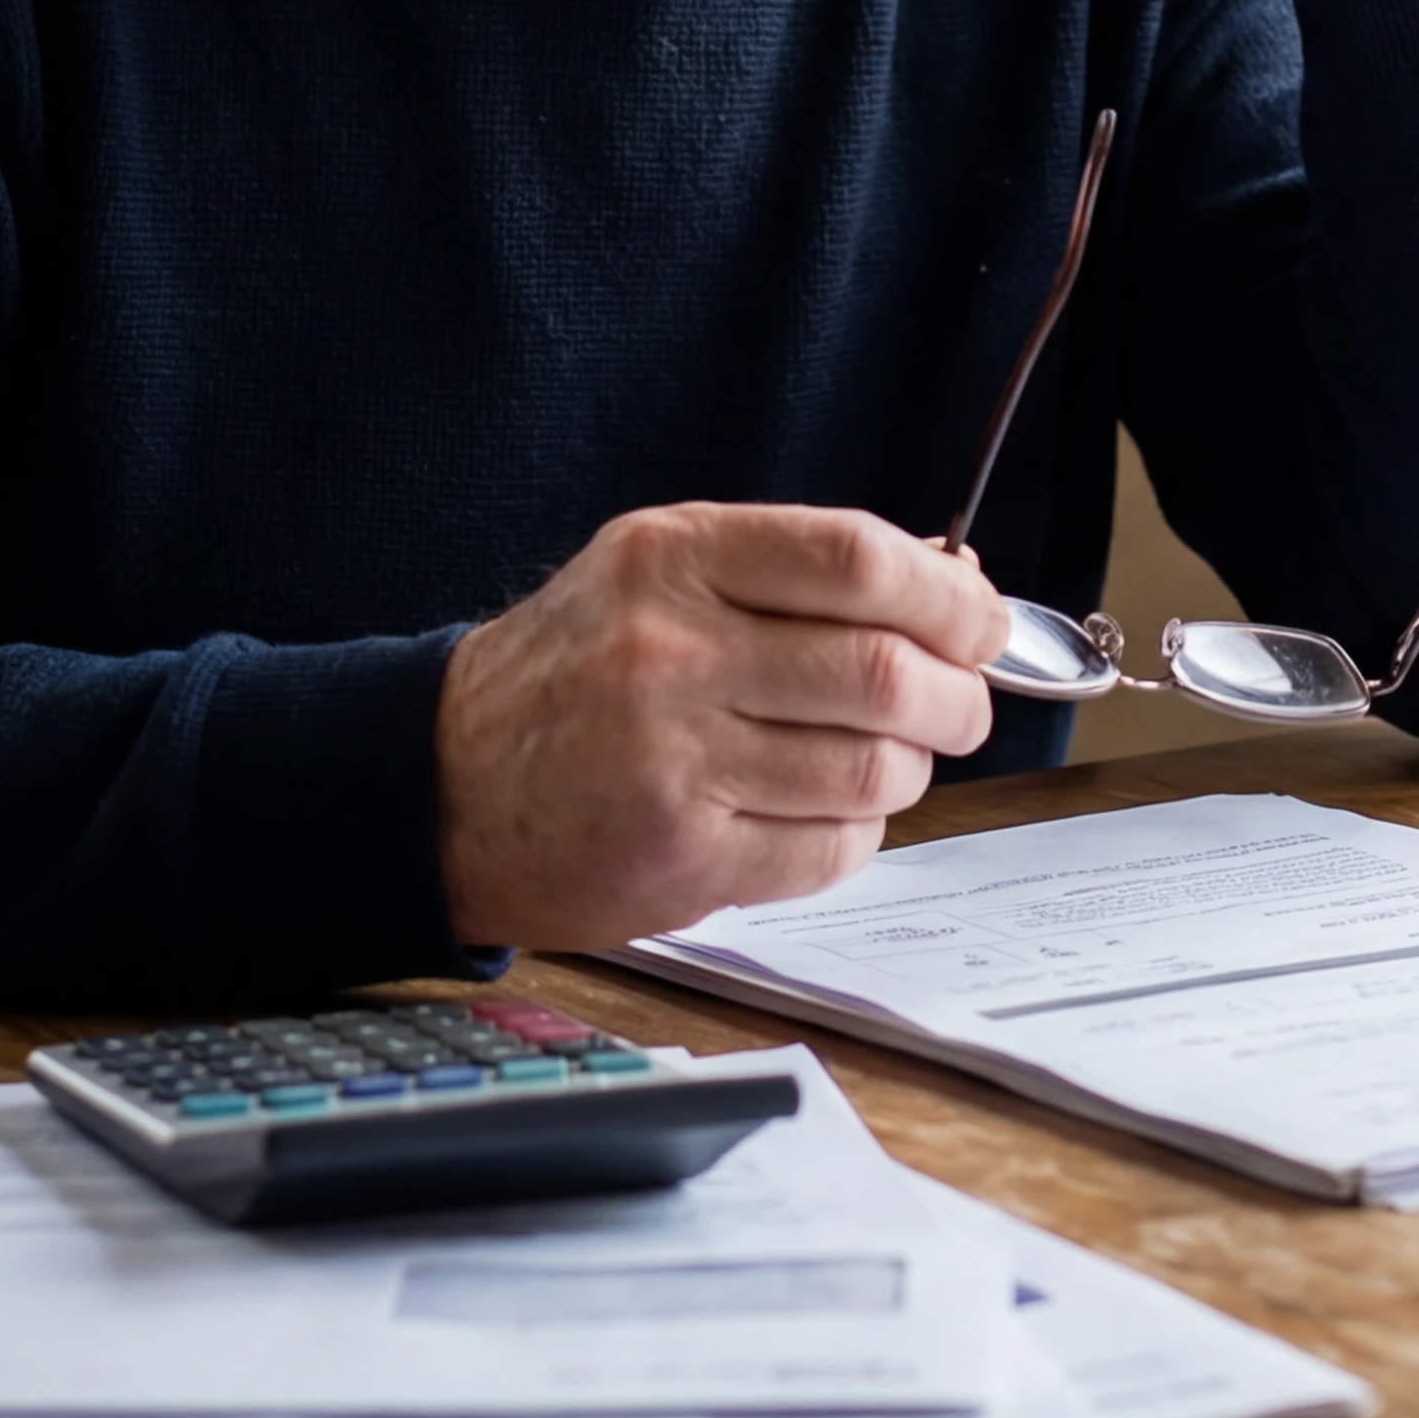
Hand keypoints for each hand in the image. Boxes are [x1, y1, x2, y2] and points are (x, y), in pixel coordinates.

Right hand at [435, 503, 1007, 951]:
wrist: (441, 784)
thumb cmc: (570, 673)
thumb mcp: (654, 574)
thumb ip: (789, 569)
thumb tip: (952, 579)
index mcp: (672, 560)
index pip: (855, 560)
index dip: (946, 596)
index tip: (977, 622)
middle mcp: (671, 652)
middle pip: (885, 673)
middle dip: (956, 698)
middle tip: (959, 706)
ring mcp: (674, 761)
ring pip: (872, 769)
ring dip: (907, 770)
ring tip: (881, 759)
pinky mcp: (681, 857)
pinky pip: (831, 849)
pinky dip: (853, 833)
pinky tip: (820, 813)